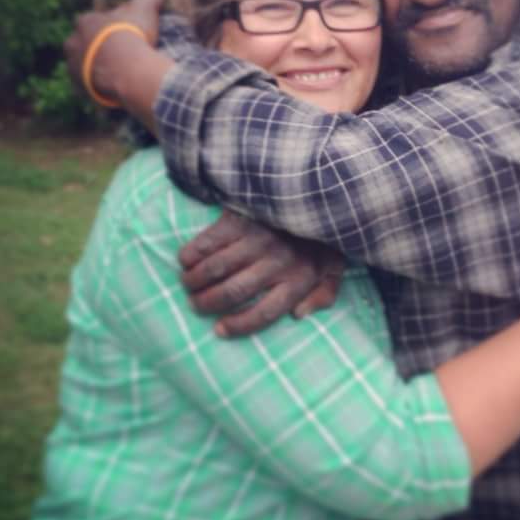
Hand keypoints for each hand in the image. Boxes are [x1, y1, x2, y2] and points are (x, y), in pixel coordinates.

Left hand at [64, 0, 163, 102]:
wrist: (127, 71)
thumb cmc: (133, 36)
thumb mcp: (145, 8)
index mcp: (84, 22)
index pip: (95, 22)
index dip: (112, 28)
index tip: (127, 36)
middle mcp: (72, 43)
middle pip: (87, 45)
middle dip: (102, 49)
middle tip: (124, 56)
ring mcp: (73, 67)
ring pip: (86, 66)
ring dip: (99, 68)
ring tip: (120, 73)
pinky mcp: (79, 88)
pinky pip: (89, 86)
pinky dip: (99, 86)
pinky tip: (116, 85)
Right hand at [178, 210, 343, 336]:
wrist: (314, 189)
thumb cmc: (319, 235)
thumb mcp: (333, 267)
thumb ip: (324, 294)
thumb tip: (298, 315)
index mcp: (300, 277)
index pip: (264, 313)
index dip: (239, 326)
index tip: (220, 330)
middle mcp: (276, 260)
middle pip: (233, 292)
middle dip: (207, 303)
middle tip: (195, 304)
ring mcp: (257, 238)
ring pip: (215, 268)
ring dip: (194, 281)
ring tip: (188, 284)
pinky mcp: (240, 218)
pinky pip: (207, 241)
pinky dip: (191, 254)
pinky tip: (185, 260)